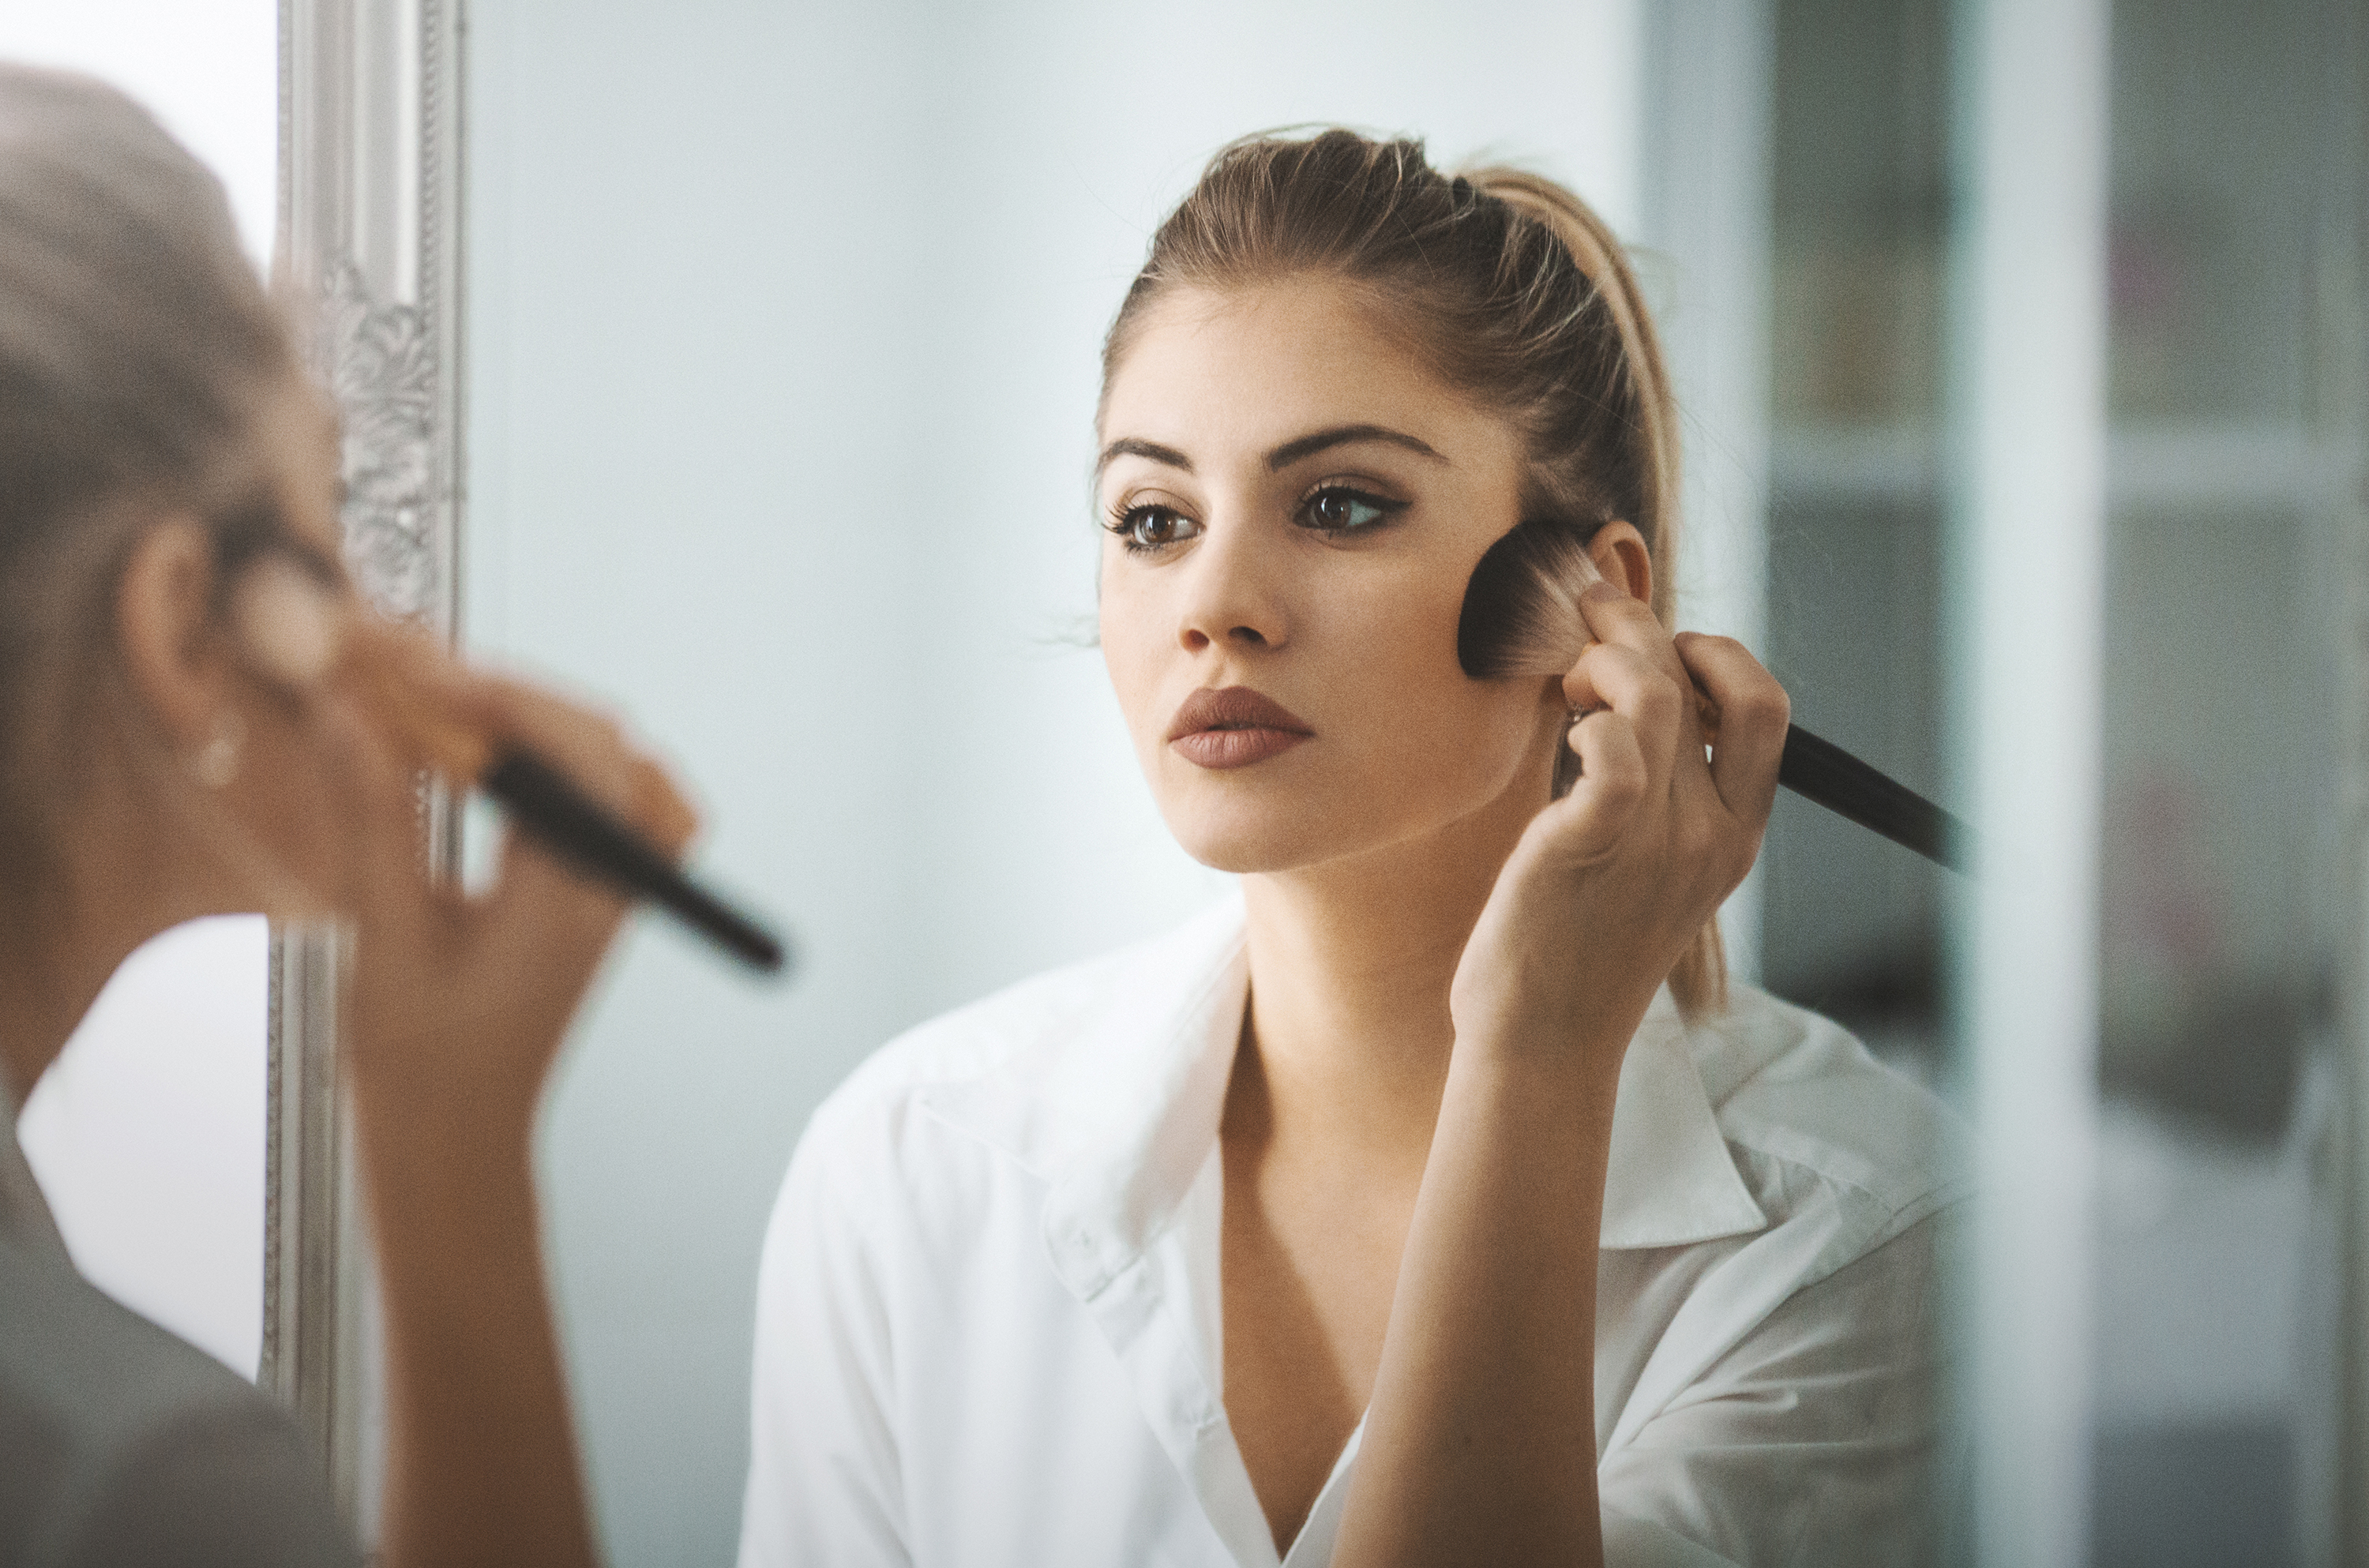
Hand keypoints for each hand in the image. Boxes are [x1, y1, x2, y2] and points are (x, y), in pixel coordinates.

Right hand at [317, 626, 698, 1149]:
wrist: (458, 1138)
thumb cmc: (420, 1062)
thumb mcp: (382, 935)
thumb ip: (375, 816)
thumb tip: (351, 711)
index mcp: (571, 899)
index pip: (576, 754)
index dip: (501, 694)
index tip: (417, 669)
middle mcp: (613, 890)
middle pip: (602, 746)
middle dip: (507, 696)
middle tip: (412, 675)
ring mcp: (617, 893)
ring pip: (622, 768)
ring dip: (541, 722)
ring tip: (452, 708)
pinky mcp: (600, 897)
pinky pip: (618, 803)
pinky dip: (566, 760)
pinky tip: (499, 756)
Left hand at [1448, 579, 1788, 1071]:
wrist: (1545, 1044)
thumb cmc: (1579, 948)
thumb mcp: (1652, 868)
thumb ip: (1661, 795)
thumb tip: (1632, 696)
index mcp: (1735, 835)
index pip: (1764, 706)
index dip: (1715, 653)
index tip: (1656, 650)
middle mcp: (1709, 834)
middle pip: (1699, 680)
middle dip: (1640, 625)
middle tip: (1588, 613)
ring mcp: (1655, 840)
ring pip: (1654, 693)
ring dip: (1604, 656)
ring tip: (1567, 679)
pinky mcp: (1591, 845)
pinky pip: (1613, 749)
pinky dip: (1587, 720)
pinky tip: (1563, 736)